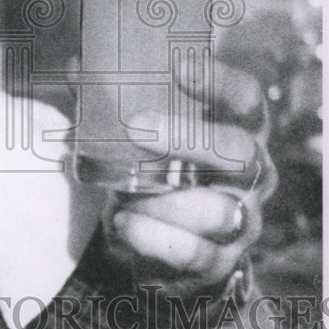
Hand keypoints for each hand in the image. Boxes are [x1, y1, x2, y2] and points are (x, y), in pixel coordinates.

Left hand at [101, 60, 276, 298]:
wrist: (173, 251)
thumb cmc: (165, 173)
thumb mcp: (149, 139)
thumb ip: (116, 104)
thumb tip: (76, 65)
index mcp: (239, 133)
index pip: (246, 101)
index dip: (220, 81)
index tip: (180, 66)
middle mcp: (252, 176)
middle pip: (241, 153)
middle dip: (191, 139)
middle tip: (137, 127)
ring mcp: (242, 222)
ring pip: (220, 212)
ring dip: (167, 201)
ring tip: (126, 191)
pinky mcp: (221, 263)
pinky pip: (196, 254)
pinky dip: (155, 238)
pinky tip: (125, 223)